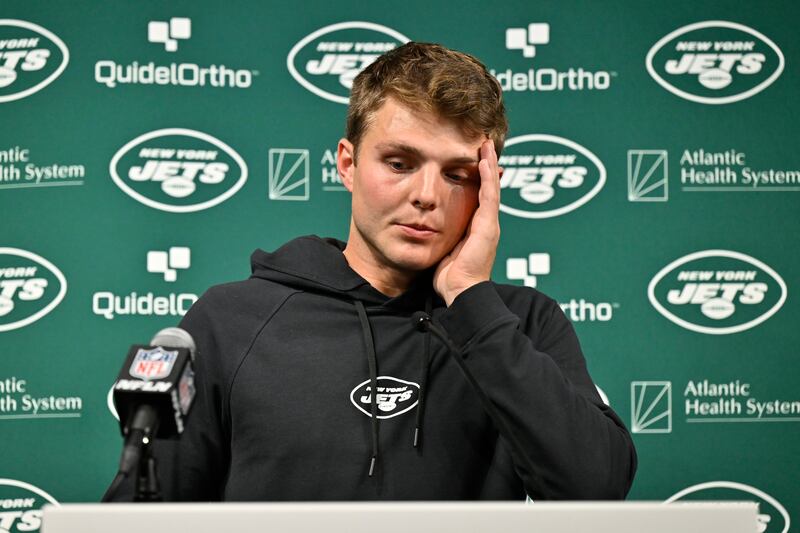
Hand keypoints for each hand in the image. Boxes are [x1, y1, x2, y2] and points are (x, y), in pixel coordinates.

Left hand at [434, 139, 501, 305]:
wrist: (460, 293)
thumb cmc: (449, 277)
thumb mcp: (442, 246)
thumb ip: (438, 232)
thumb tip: (422, 224)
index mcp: (475, 227)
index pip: (477, 194)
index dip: (476, 176)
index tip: (472, 157)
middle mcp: (485, 223)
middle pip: (488, 187)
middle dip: (486, 164)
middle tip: (484, 143)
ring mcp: (489, 224)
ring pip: (491, 187)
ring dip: (489, 164)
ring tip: (486, 144)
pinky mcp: (488, 227)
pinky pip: (489, 196)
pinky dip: (487, 177)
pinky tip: (484, 161)